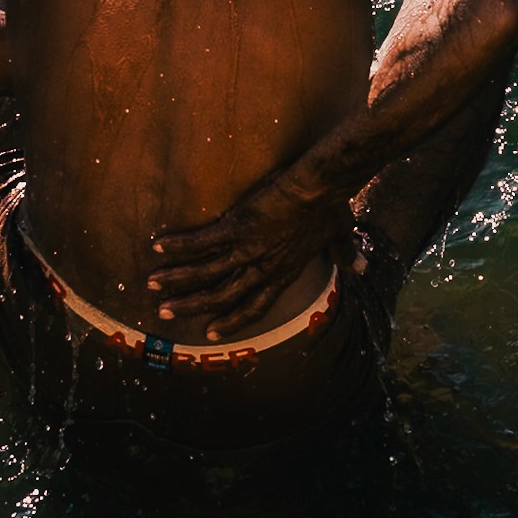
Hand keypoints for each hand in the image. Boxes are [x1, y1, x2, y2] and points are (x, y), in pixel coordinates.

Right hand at [146, 175, 350, 342]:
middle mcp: (262, 267)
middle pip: (221, 296)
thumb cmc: (330, 206)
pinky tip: (158, 246)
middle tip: (164, 312)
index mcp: (283, 272)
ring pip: (206, 274)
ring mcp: (247, 248)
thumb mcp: (340, 235)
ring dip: (177, 280)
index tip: (211, 331)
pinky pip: (202, 241)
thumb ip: (346, 254)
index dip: (232, 320)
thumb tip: (364, 266)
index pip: (255, 306)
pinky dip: (180, 245)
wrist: (320, 186)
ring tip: (153, 285)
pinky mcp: (236, 226)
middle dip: (191, 306)